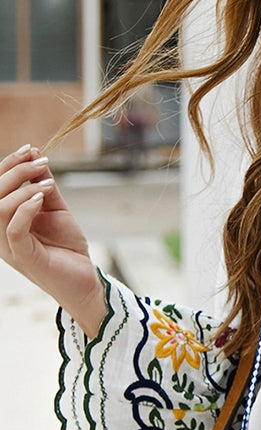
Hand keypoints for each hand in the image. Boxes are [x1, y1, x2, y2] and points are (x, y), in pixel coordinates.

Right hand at [0, 144, 106, 336]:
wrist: (84, 280)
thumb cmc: (67, 247)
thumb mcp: (56, 210)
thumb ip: (44, 186)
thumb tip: (35, 156)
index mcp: (5, 220)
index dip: (8, 165)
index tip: (30, 149)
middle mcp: (0, 233)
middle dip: (14, 171)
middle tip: (39, 160)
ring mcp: (10, 247)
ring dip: (22, 187)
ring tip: (46, 181)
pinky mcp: (24, 257)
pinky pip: (13, 229)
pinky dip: (25, 209)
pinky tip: (41, 198)